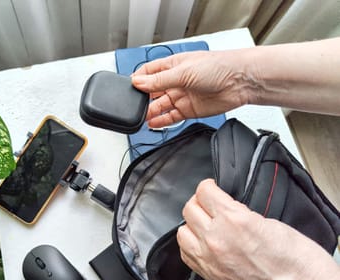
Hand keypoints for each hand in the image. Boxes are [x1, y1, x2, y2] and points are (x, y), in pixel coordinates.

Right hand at [131, 50, 250, 127]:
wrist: (240, 82)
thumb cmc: (218, 67)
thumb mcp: (183, 72)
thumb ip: (159, 80)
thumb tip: (138, 83)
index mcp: (173, 66)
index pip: (149, 72)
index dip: (138, 80)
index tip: (129, 88)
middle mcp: (176, 81)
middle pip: (152, 91)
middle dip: (142, 98)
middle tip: (134, 106)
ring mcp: (182, 96)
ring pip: (160, 106)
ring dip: (150, 111)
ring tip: (141, 117)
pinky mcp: (189, 110)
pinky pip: (171, 117)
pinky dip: (161, 121)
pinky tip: (153, 123)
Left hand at [177, 179, 339, 279]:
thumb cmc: (296, 261)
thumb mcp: (269, 222)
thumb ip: (239, 213)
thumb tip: (225, 208)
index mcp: (235, 220)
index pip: (204, 192)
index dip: (208, 187)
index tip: (211, 188)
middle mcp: (217, 239)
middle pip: (190, 209)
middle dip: (199, 203)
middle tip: (209, 205)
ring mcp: (210, 260)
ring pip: (182, 232)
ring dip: (192, 226)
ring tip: (205, 225)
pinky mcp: (209, 276)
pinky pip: (186, 255)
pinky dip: (191, 246)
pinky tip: (203, 244)